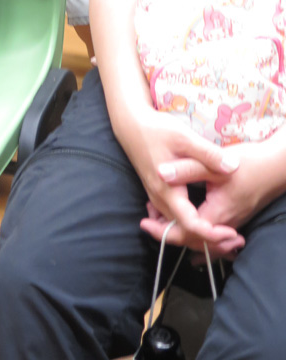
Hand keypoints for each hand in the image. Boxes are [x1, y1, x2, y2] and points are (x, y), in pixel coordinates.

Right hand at [119, 106, 241, 250]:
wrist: (130, 125)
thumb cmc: (156, 130)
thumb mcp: (185, 138)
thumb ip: (209, 154)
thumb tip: (234, 167)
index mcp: (168, 190)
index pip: (190, 225)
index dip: (212, 234)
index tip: (233, 233)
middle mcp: (160, 200)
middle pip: (184, 232)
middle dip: (210, 241)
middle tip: (236, 239)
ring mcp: (157, 198)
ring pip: (178, 227)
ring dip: (201, 235)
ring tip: (227, 234)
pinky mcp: (158, 193)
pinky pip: (172, 219)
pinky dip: (190, 226)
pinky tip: (208, 222)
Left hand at [155, 138, 285, 248]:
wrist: (277, 167)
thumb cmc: (249, 164)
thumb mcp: (214, 163)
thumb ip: (187, 169)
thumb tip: (160, 173)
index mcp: (217, 214)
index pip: (186, 233)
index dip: (162, 231)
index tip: (144, 223)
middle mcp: (225, 225)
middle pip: (192, 240)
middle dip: (168, 233)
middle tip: (146, 221)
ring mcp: (231, 223)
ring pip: (202, 239)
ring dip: (180, 232)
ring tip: (158, 221)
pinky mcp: (234, 218)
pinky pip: (211, 234)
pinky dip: (195, 233)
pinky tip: (184, 231)